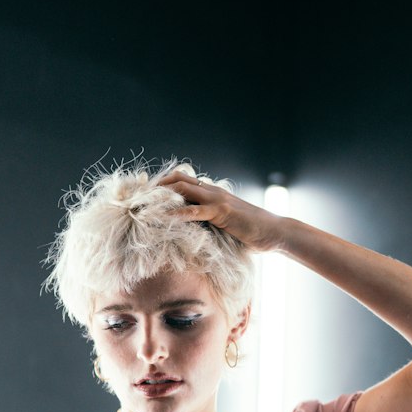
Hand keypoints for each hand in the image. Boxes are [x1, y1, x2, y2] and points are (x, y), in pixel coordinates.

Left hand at [157, 171, 286, 252]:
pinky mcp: (222, 212)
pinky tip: (166, 218)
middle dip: (155, 186)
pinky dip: (180, 213)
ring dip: (162, 195)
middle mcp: (211, 191)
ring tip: (144, 204)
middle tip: (137, 197)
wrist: (273, 231)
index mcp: (210, 193)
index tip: (144, 195)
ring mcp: (216, 200)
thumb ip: (208, 223)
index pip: (182, 181)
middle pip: (177, 179)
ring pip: (184, 189)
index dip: (162, 185)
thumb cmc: (250, 231)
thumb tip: (191, 233)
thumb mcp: (224, 225)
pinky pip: (197, 210)